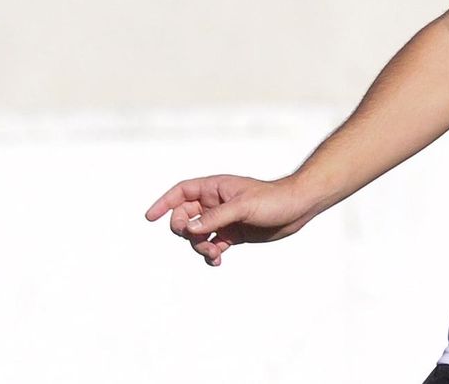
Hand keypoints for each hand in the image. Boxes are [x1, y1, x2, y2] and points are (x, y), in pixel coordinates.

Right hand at [143, 175, 314, 266]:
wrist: (298, 208)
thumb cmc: (273, 199)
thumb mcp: (243, 207)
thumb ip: (215, 217)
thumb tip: (190, 229)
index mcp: (215, 188)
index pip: (181, 192)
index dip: (164, 203)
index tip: (150, 218)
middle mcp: (216, 203)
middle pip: (185, 217)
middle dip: (186, 232)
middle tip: (199, 241)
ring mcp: (224, 219)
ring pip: (197, 235)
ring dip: (199, 247)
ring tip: (214, 255)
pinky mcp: (233, 234)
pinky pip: (212, 245)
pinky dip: (210, 254)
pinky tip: (217, 261)